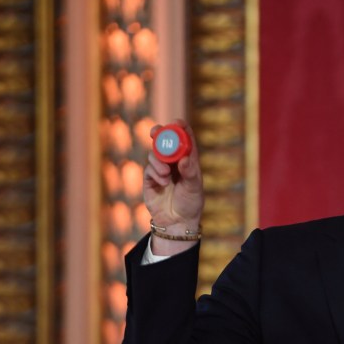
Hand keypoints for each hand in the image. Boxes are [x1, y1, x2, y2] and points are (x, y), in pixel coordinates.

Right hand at [144, 120, 203, 245]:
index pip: (185, 140)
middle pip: (165, 142)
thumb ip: (190, 172)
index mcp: (188, 161)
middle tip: (156, 131)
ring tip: (166, 175)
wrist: (176, 222)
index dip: (180, 128)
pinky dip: (155, 173)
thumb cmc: (190, 204)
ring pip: (155, 154)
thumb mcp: (194, 188)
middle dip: (159, 134)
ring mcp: (161, 170)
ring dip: (158, 161)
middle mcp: (174, 162)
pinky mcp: (150, 179)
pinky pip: (149, 168)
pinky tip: (163, 183)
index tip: (176, 122)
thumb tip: (184, 159)